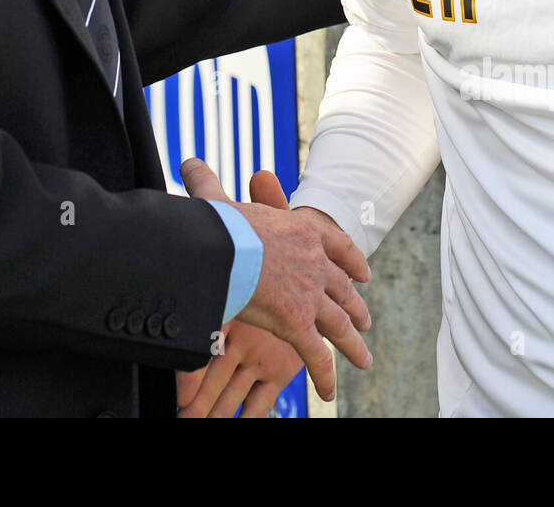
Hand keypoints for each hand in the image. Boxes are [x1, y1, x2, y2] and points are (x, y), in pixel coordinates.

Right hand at [181, 157, 371, 402]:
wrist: (223, 250)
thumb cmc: (219, 224)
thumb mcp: (218, 201)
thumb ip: (208, 184)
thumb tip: (188, 162)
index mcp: (302, 230)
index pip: (337, 245)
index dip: (352, 261)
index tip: (363, 273)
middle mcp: (314, 262)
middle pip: (343, 287)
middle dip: (355, 305)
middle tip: (364, 320)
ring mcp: (310, 294)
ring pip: (340, 323)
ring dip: (353, 343)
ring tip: (363, 358)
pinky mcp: (298, 324)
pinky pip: (317, 355)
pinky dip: (325, 376)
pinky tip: (330, 392)